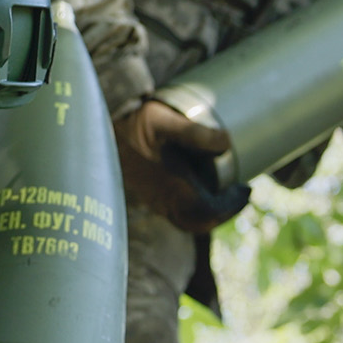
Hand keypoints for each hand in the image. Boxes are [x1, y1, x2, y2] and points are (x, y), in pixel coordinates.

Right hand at [114, 100, 249, 232]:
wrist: (96, 128)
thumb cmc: (133, 123)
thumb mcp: (164, 120)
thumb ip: (196, 133)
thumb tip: (227, 144)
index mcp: (171, 190)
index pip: (209, 212)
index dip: (231, 206)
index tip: (246, 189)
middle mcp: (162, 202)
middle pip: (199, 222)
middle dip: (222, 211)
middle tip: (239, 192)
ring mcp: (153, 201)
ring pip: (186, 219)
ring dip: (208, 210)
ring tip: (223, 191)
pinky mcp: (146, 195)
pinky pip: (175, 211)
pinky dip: (193, 206)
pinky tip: (197, 187)